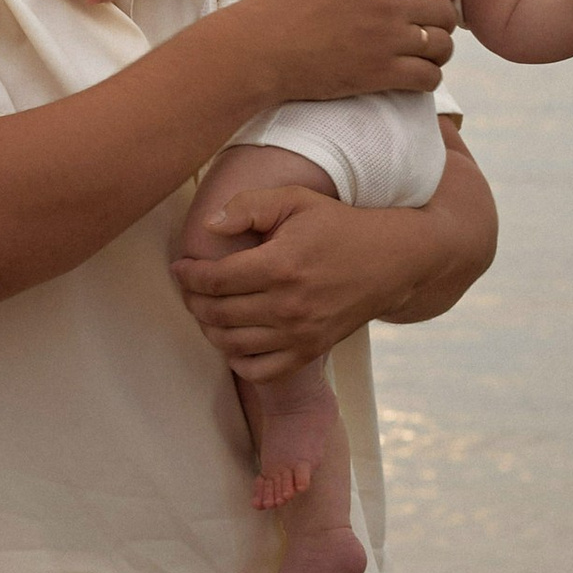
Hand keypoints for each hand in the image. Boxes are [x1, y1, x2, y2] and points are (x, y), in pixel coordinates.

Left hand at [174, 186, 446, 379]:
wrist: (391, 261)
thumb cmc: (339, 227)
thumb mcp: (295, 201)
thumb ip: (248, 207)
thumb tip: (208, 226)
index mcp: (281, 265)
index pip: (215, 279)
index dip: (188, 275)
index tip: (181, 267)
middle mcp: (289, 306)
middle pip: (217, 313)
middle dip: (193, 300)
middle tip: (191, 287)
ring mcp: (300, 334)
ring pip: (231, 344)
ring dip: (209, 329)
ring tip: (208, 309)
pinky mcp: (311, 351)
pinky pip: (260, 371)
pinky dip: (237, 360)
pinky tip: (234, 339)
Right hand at [240, 0, 456, 102]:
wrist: (255, 51)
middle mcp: (387, 3)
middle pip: (445, 9)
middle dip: (441, 15)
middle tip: (426, 21)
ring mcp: (386, 41)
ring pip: (442, 44)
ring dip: (438, 47)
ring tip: (424, 49)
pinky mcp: (379, 75)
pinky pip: (427, 77)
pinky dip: (429, 76)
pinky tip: (414, 72)